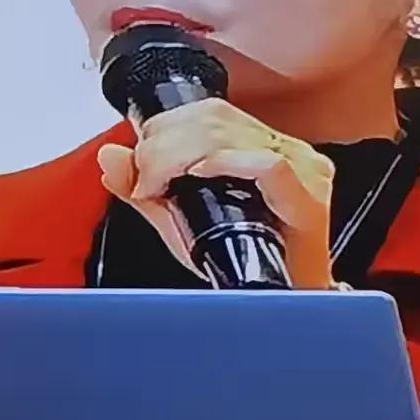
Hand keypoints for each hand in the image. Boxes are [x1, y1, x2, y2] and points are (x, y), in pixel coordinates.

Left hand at [96, 99, 336, 289]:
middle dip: (162, 145)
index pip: (206, 110)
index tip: (140, 165)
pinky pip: (267, 164)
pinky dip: (225, 163)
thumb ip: (143, 188)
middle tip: (145, 182)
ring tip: (162, 188)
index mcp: (257, 145)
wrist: (287, 309)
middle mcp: (283, 149)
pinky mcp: (308, 198)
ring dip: (179, 156)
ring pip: (230, 133)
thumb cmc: (245, 267)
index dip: (164, 127)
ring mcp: (302, 169)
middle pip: (213, 116)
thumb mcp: (180, 224)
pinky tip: (200, 173)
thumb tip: (110, 156)